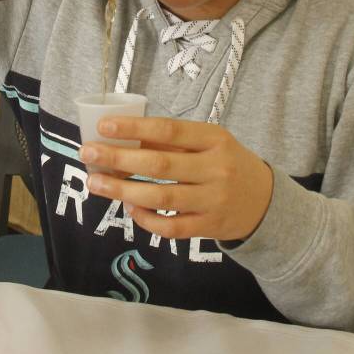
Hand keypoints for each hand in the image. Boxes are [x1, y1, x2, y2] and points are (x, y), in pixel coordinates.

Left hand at [80, 117, 274, 241]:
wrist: (266, 202)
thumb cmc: (228, 164)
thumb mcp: (211, 143)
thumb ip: (176, 142)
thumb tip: (124, 139)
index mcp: (215, 139)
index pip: (169, 130)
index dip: (134, 128)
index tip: (103, 126)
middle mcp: (216, 169)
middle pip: (160, 165)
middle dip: (118, 159)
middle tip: (87, 153)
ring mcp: (214, 200)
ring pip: (161, 197)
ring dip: (123, 190)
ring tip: (96, 182)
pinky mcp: (209, 227)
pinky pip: (171, 227)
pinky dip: (147, 219)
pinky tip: (129, 208)